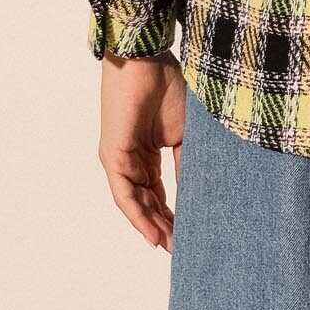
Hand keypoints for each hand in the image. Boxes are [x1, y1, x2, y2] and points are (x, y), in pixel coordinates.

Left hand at [98, 51, 186, 250]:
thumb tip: (197, 194)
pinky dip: (139, 216)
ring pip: (136, 203)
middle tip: (183, 249)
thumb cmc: (167, 85)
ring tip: (172, 248)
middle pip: (148, 203)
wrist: (146, 59)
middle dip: (165, 227)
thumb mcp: (184, 134)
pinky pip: (125, 194)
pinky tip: (153, 234)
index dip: (174, 215)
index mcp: (148, 153)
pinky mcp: (112, 156)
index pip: (159, 193)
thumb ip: (186, 164)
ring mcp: (119, 159)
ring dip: (153, 227)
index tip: (191, 235)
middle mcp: (131, 160)